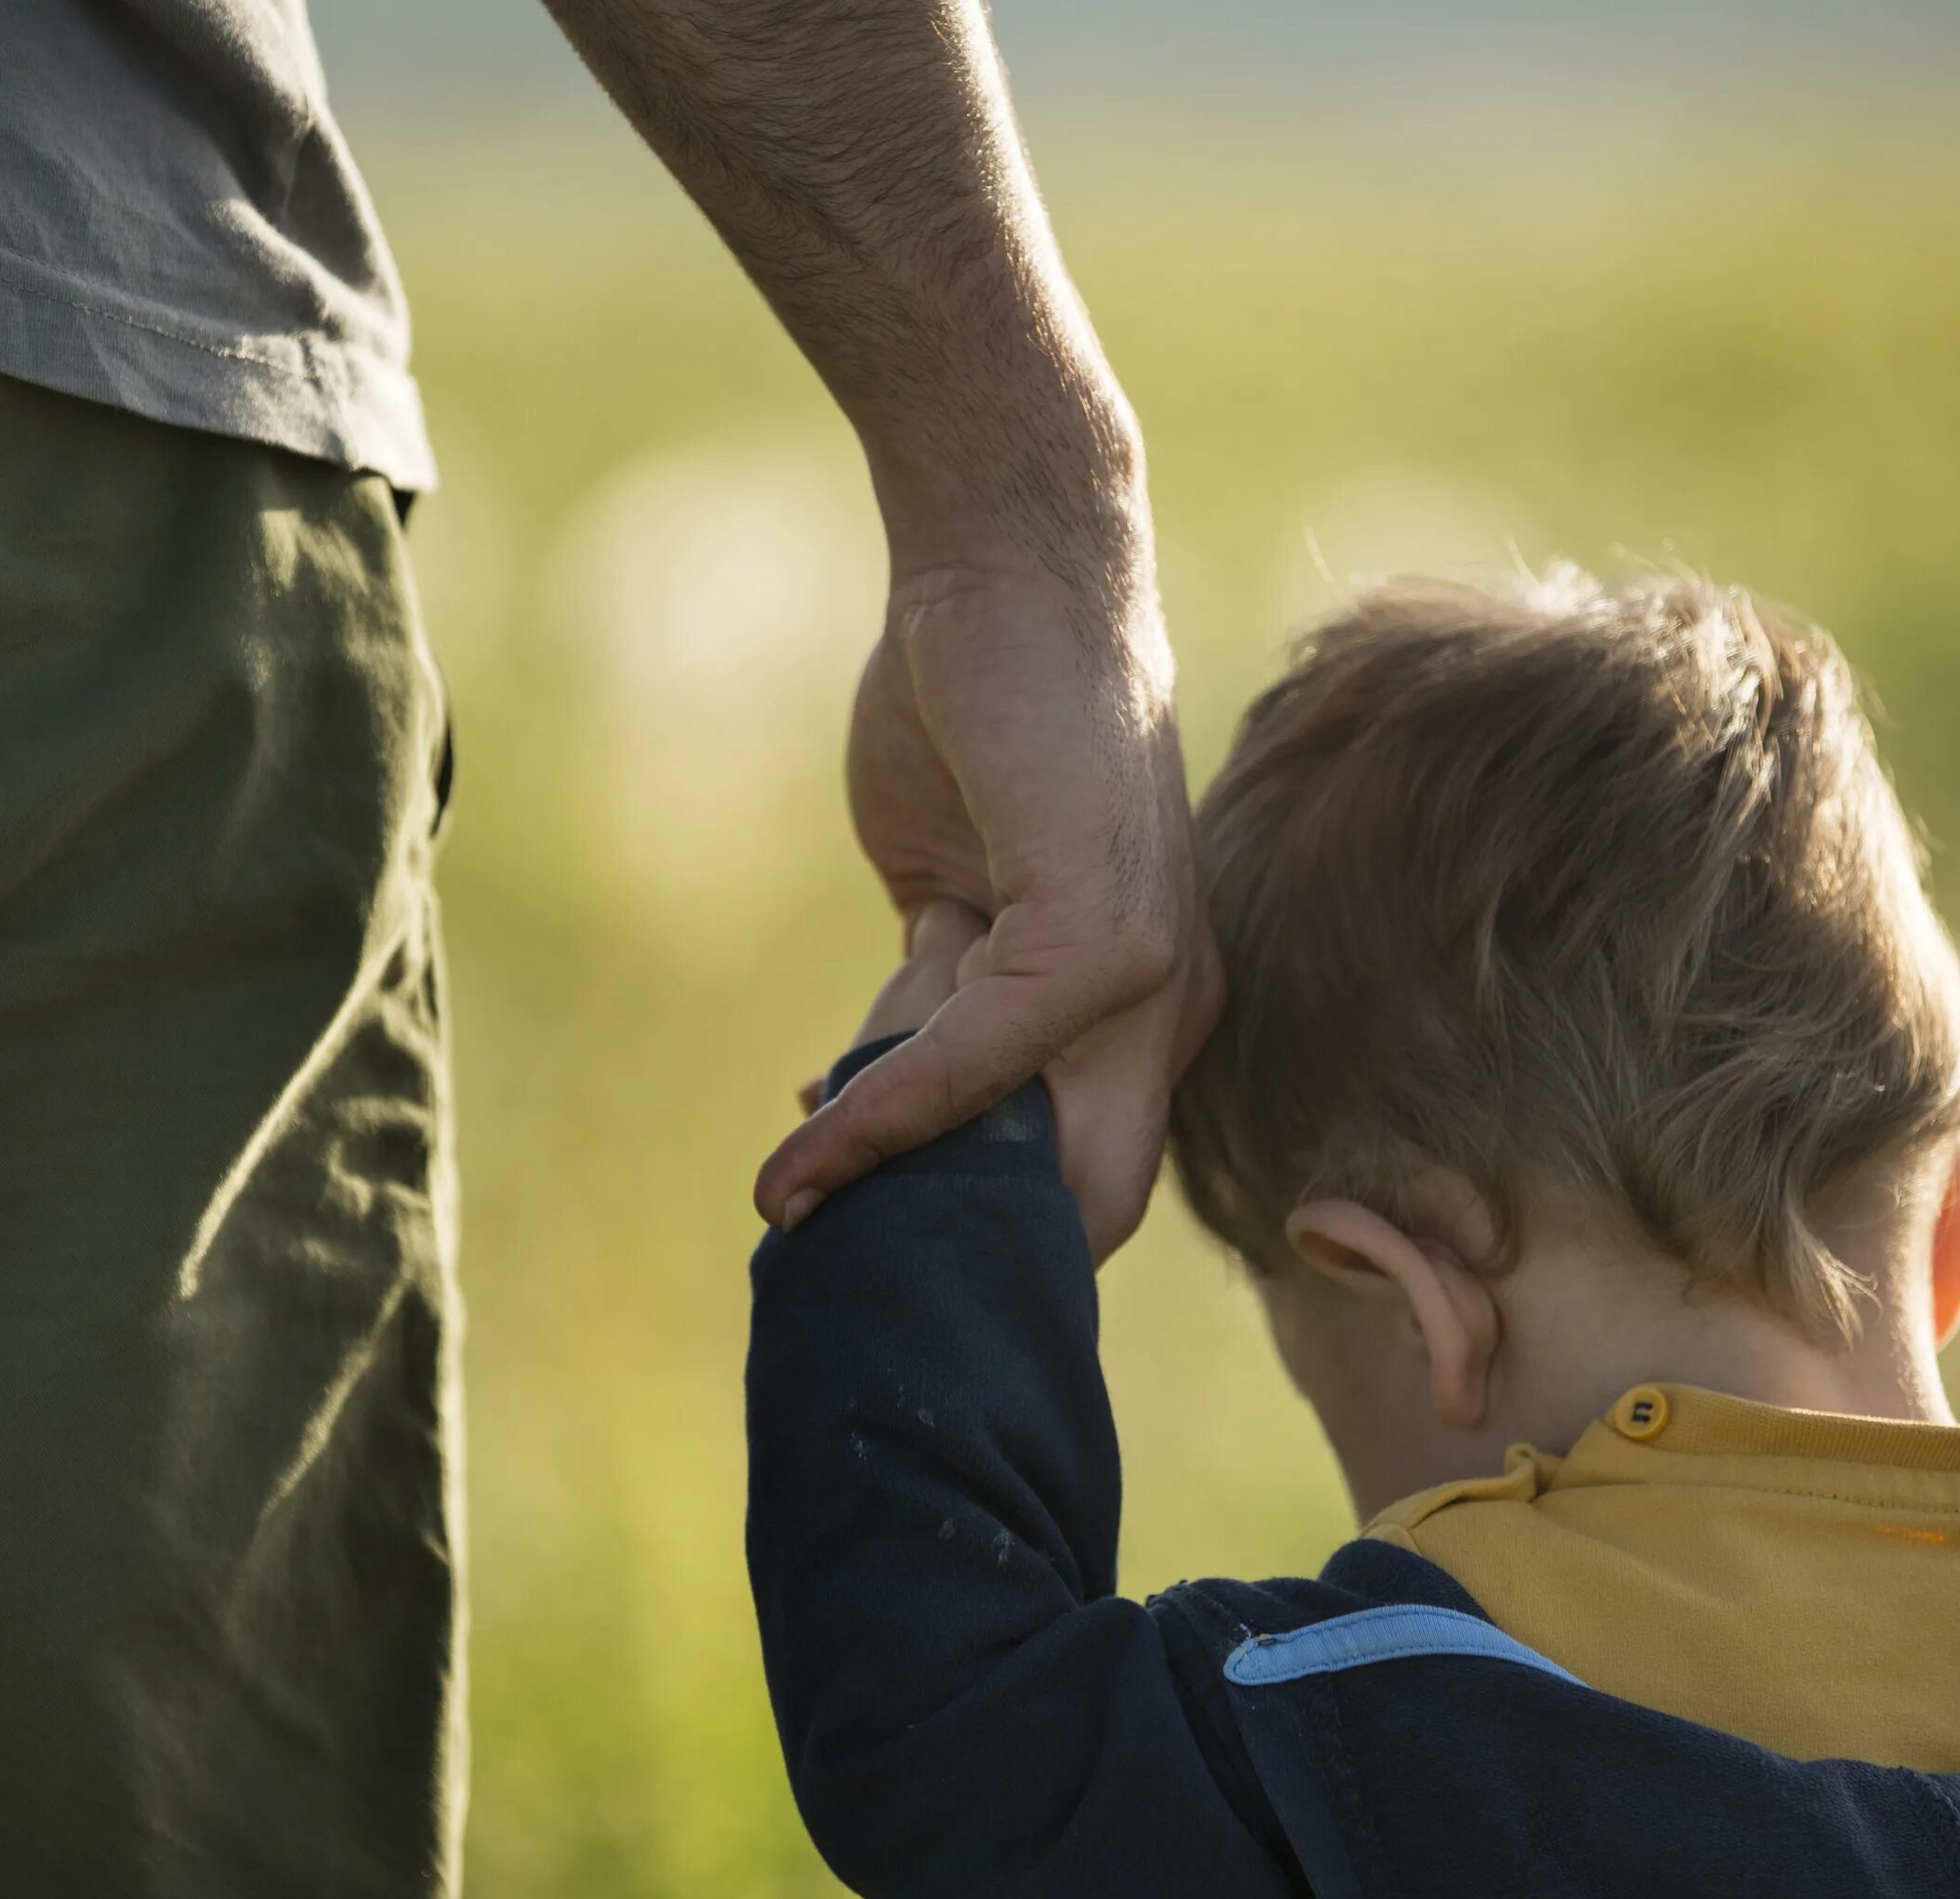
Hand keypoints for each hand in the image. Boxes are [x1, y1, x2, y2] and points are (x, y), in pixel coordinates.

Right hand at [754, 547, 1221, 1259]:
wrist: (1006, 575)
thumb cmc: (977, 720)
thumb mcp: (955, 895)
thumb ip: (941, 1003)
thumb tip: (876, 1102)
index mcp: (1146, 1003)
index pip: (1090, 1174)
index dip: (990, 1227)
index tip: (874, 1235)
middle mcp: (1169, 1004)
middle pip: (1088, 1206)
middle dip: (966, 1251)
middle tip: (840, 1262)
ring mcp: (1148, 978)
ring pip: (1023, 1154)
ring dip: (897, 1195)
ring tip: (790, 1217)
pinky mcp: (1101, 937)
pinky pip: (970, 1063)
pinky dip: (877, 1118)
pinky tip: (802, 1147)